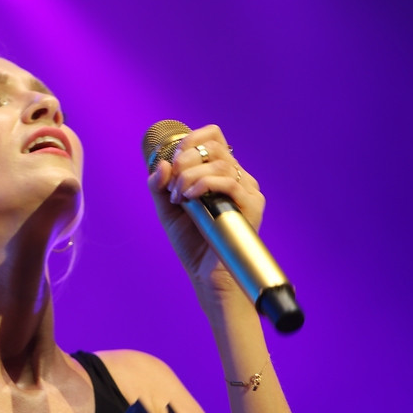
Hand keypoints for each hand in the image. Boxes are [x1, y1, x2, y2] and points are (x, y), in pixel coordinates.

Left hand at [146, 125, 263, 296]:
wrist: (208, 275)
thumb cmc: (192, 243)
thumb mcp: (167, 209)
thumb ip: (160, 186)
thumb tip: (161, 164)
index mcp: (220, 173)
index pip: (213, 137)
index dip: (190, 140)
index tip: (173, 163)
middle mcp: (237, 177)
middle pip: (214, 146)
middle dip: (185, 160)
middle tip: (173, 186)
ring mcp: (246, 190)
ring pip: (219, 163)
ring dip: (190, 176)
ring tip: (179, 198)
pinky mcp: (252, 205)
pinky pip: (229, 182)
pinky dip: (204, 184)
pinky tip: (190, 198)